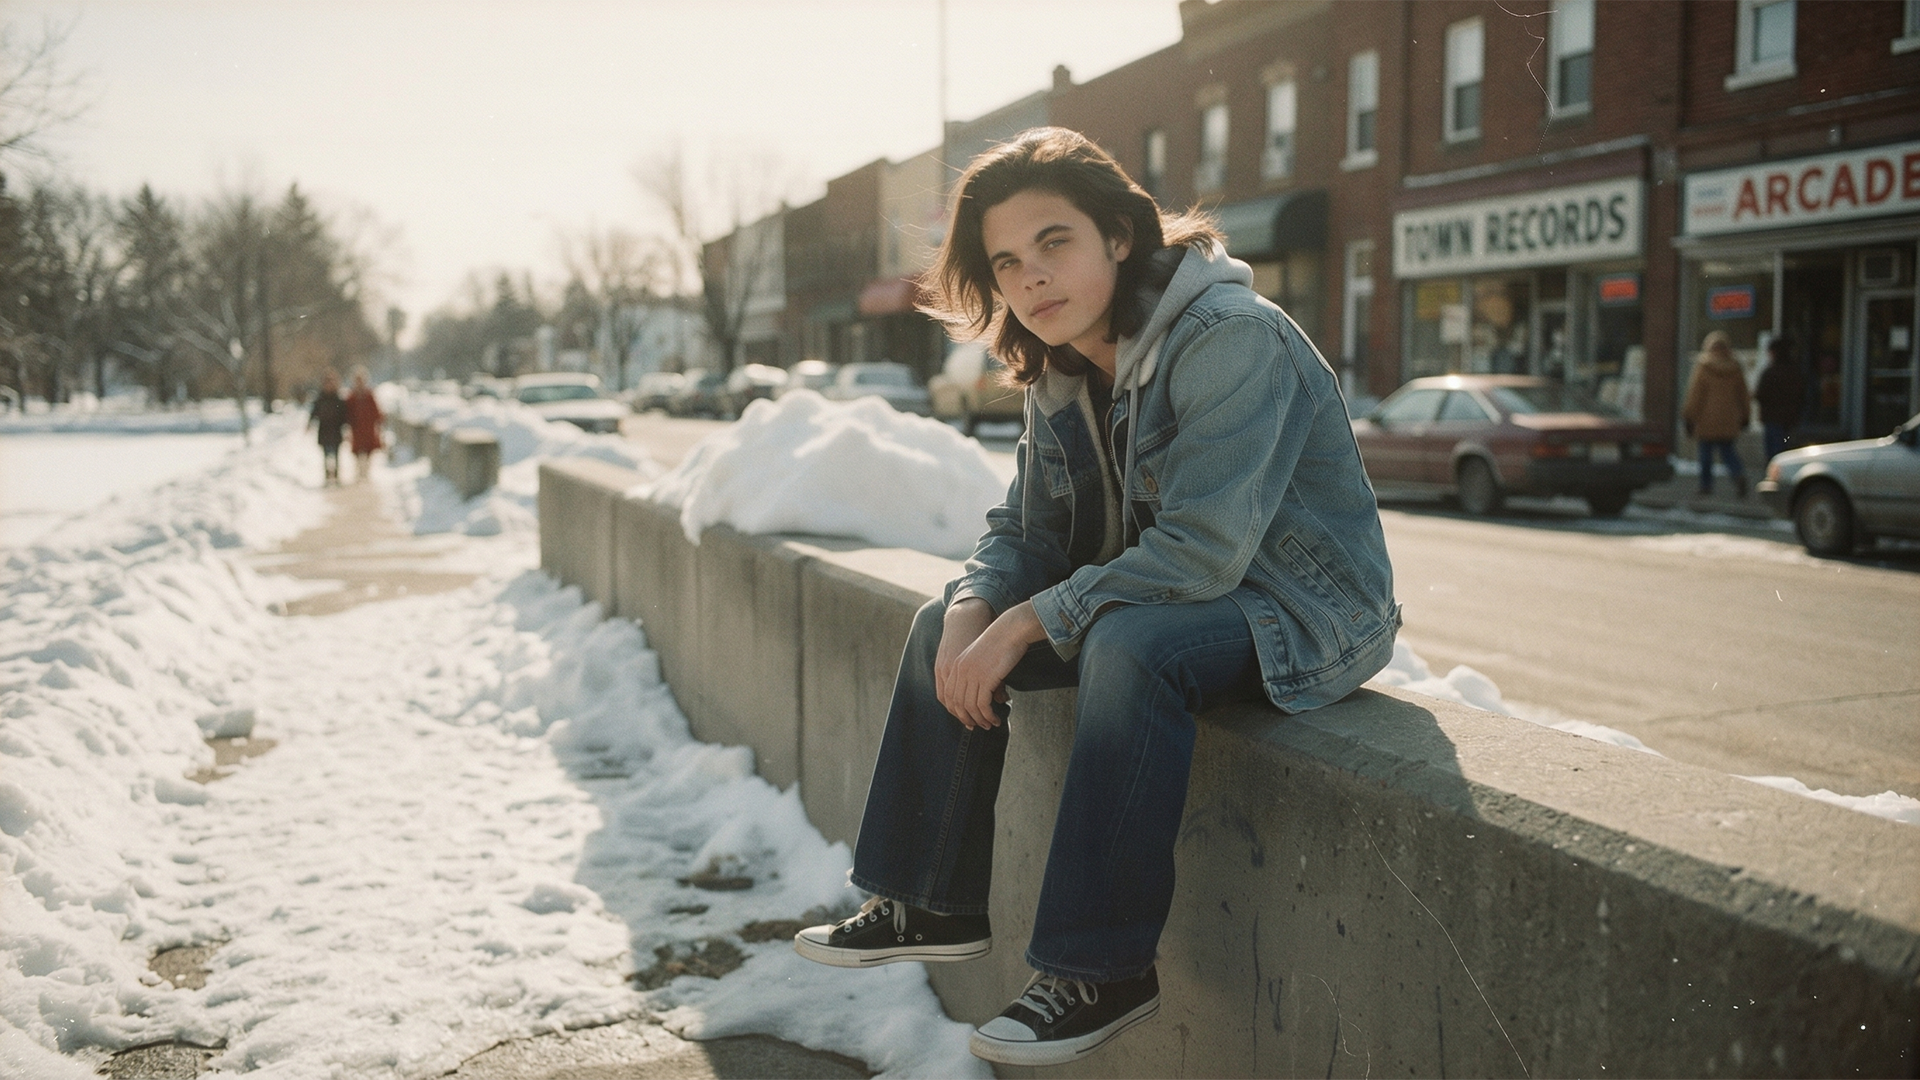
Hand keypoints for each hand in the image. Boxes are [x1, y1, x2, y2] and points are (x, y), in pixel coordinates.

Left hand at [935, 600, 1045, 729]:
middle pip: (957, 704)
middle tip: (977, 726)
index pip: (948, 695)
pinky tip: (995, 719)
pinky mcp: (985, 679)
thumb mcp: (982, 658)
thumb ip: (978, 674)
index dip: (956, 710)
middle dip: (966, 718)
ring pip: (970, 707)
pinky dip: (988, 715)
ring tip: (989, 725)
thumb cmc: (1000, 643)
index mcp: (956, 666)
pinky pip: (982, 705)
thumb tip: (987, 695)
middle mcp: (960, 671)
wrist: (1010, 630)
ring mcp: (972, 675)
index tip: (967, 719)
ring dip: (980, 720)